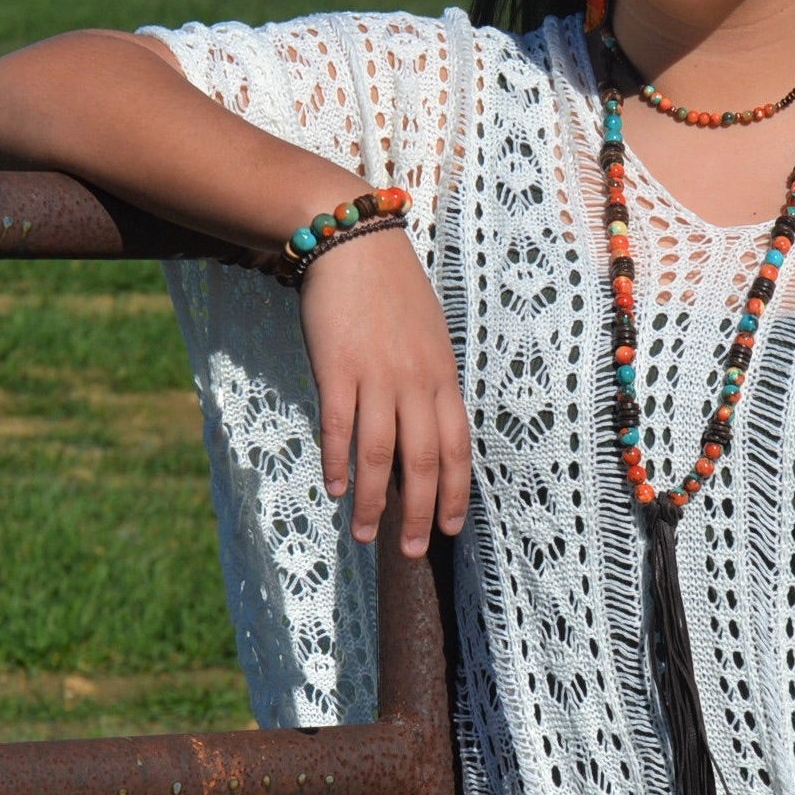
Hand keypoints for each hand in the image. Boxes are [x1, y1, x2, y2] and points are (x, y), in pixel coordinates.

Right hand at [298, 226, 470, 557]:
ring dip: (375, 501)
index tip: (447, 529)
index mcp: (443, 379)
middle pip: (423, 462)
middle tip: (410, 552)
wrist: (352, 242)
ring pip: (381, 454)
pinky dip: (339, 462)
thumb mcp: (429, 339)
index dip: (453, 493)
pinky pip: (340, 426)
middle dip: (418, 513)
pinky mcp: (338, 368)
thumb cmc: (392, 293)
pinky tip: (337, 490)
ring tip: (366, 537)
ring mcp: (378, 377)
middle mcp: (417, 384)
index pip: (456, 449)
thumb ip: (431, 385)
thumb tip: (428, 433)